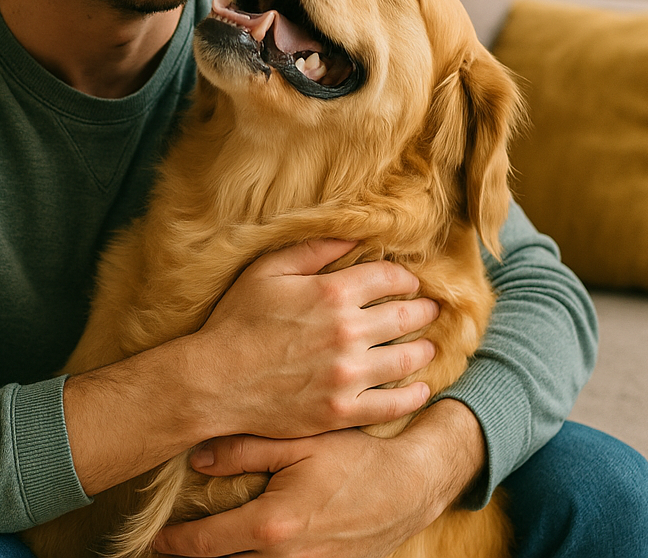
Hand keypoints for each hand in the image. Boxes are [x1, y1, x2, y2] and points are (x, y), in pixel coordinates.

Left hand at [153, 399, 485, 557]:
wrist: (410, 486)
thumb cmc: (354, 457)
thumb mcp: (298, 442)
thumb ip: (245, 449)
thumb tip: (197, 457)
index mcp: (273, 526)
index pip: (207, 544)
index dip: (175, 543)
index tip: (153, 540)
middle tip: (167, 548)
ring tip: (201, 550)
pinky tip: (247, 551)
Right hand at [191, 239, 438, 440]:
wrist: (215, 379)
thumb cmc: (237, 319)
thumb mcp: (267, 270)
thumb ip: (313, 250)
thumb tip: (352, 236)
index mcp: (331, 293)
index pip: (388, 278)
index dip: (404, 277)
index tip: (409, 281)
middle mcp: (347, 332)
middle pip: (404, 317)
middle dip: (422, 310)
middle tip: (431, 309)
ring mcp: (347, 375)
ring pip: (405, 360)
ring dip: (423, 350)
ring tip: (428, 347)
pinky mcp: (342, 411)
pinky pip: (392, 405)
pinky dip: (412, 396)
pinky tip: (420, 389)